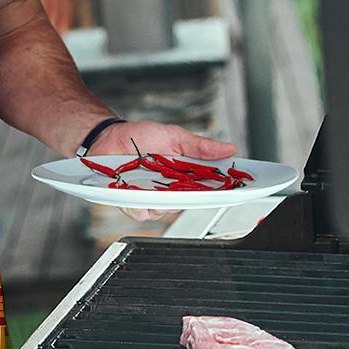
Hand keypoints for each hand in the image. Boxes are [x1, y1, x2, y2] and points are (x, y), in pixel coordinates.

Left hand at [89, 120, 237, 222]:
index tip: (240, 189)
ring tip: (154, 179)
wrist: (108, 137)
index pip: (210, 188)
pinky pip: (142, 212)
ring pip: (166, 211)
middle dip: (193, 196)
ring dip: (162, 197)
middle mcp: (171, 191)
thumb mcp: (174, 136)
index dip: (225, 191)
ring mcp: (152, 199)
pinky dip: (139, 202)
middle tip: (189, 182)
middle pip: (190, 203)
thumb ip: (200, 146)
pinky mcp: (132, 203)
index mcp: (185, 175)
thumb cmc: (140, 137)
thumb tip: (229, 148)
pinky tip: (135, 188)